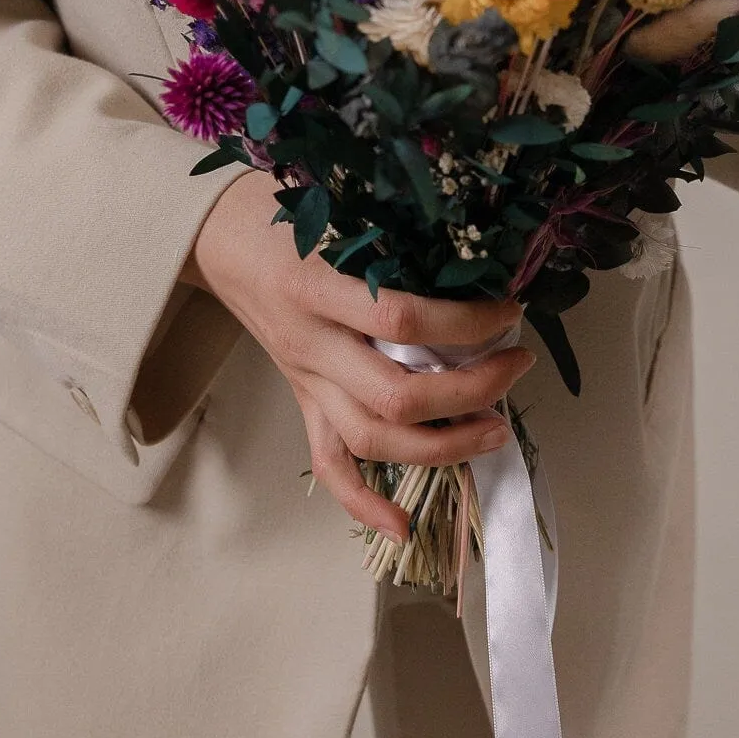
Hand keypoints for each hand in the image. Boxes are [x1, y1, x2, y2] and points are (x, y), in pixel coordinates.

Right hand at [183, 171, 534, 540]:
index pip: (402, 319)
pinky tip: (404, 525)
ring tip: (496, 428)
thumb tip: (479, 260)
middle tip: (518, 367)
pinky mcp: (302, 400)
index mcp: (319, 287)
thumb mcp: (341, 212)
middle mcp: (312, 343)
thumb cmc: (286, 213)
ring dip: (443, 445)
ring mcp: (306, 379)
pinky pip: (329, 464)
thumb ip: (396, 240)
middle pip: (396, 395)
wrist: (220, 235)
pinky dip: (365, 501)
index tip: (509, 312)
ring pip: (372, 439)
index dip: (465, 325)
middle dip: (471, 391)